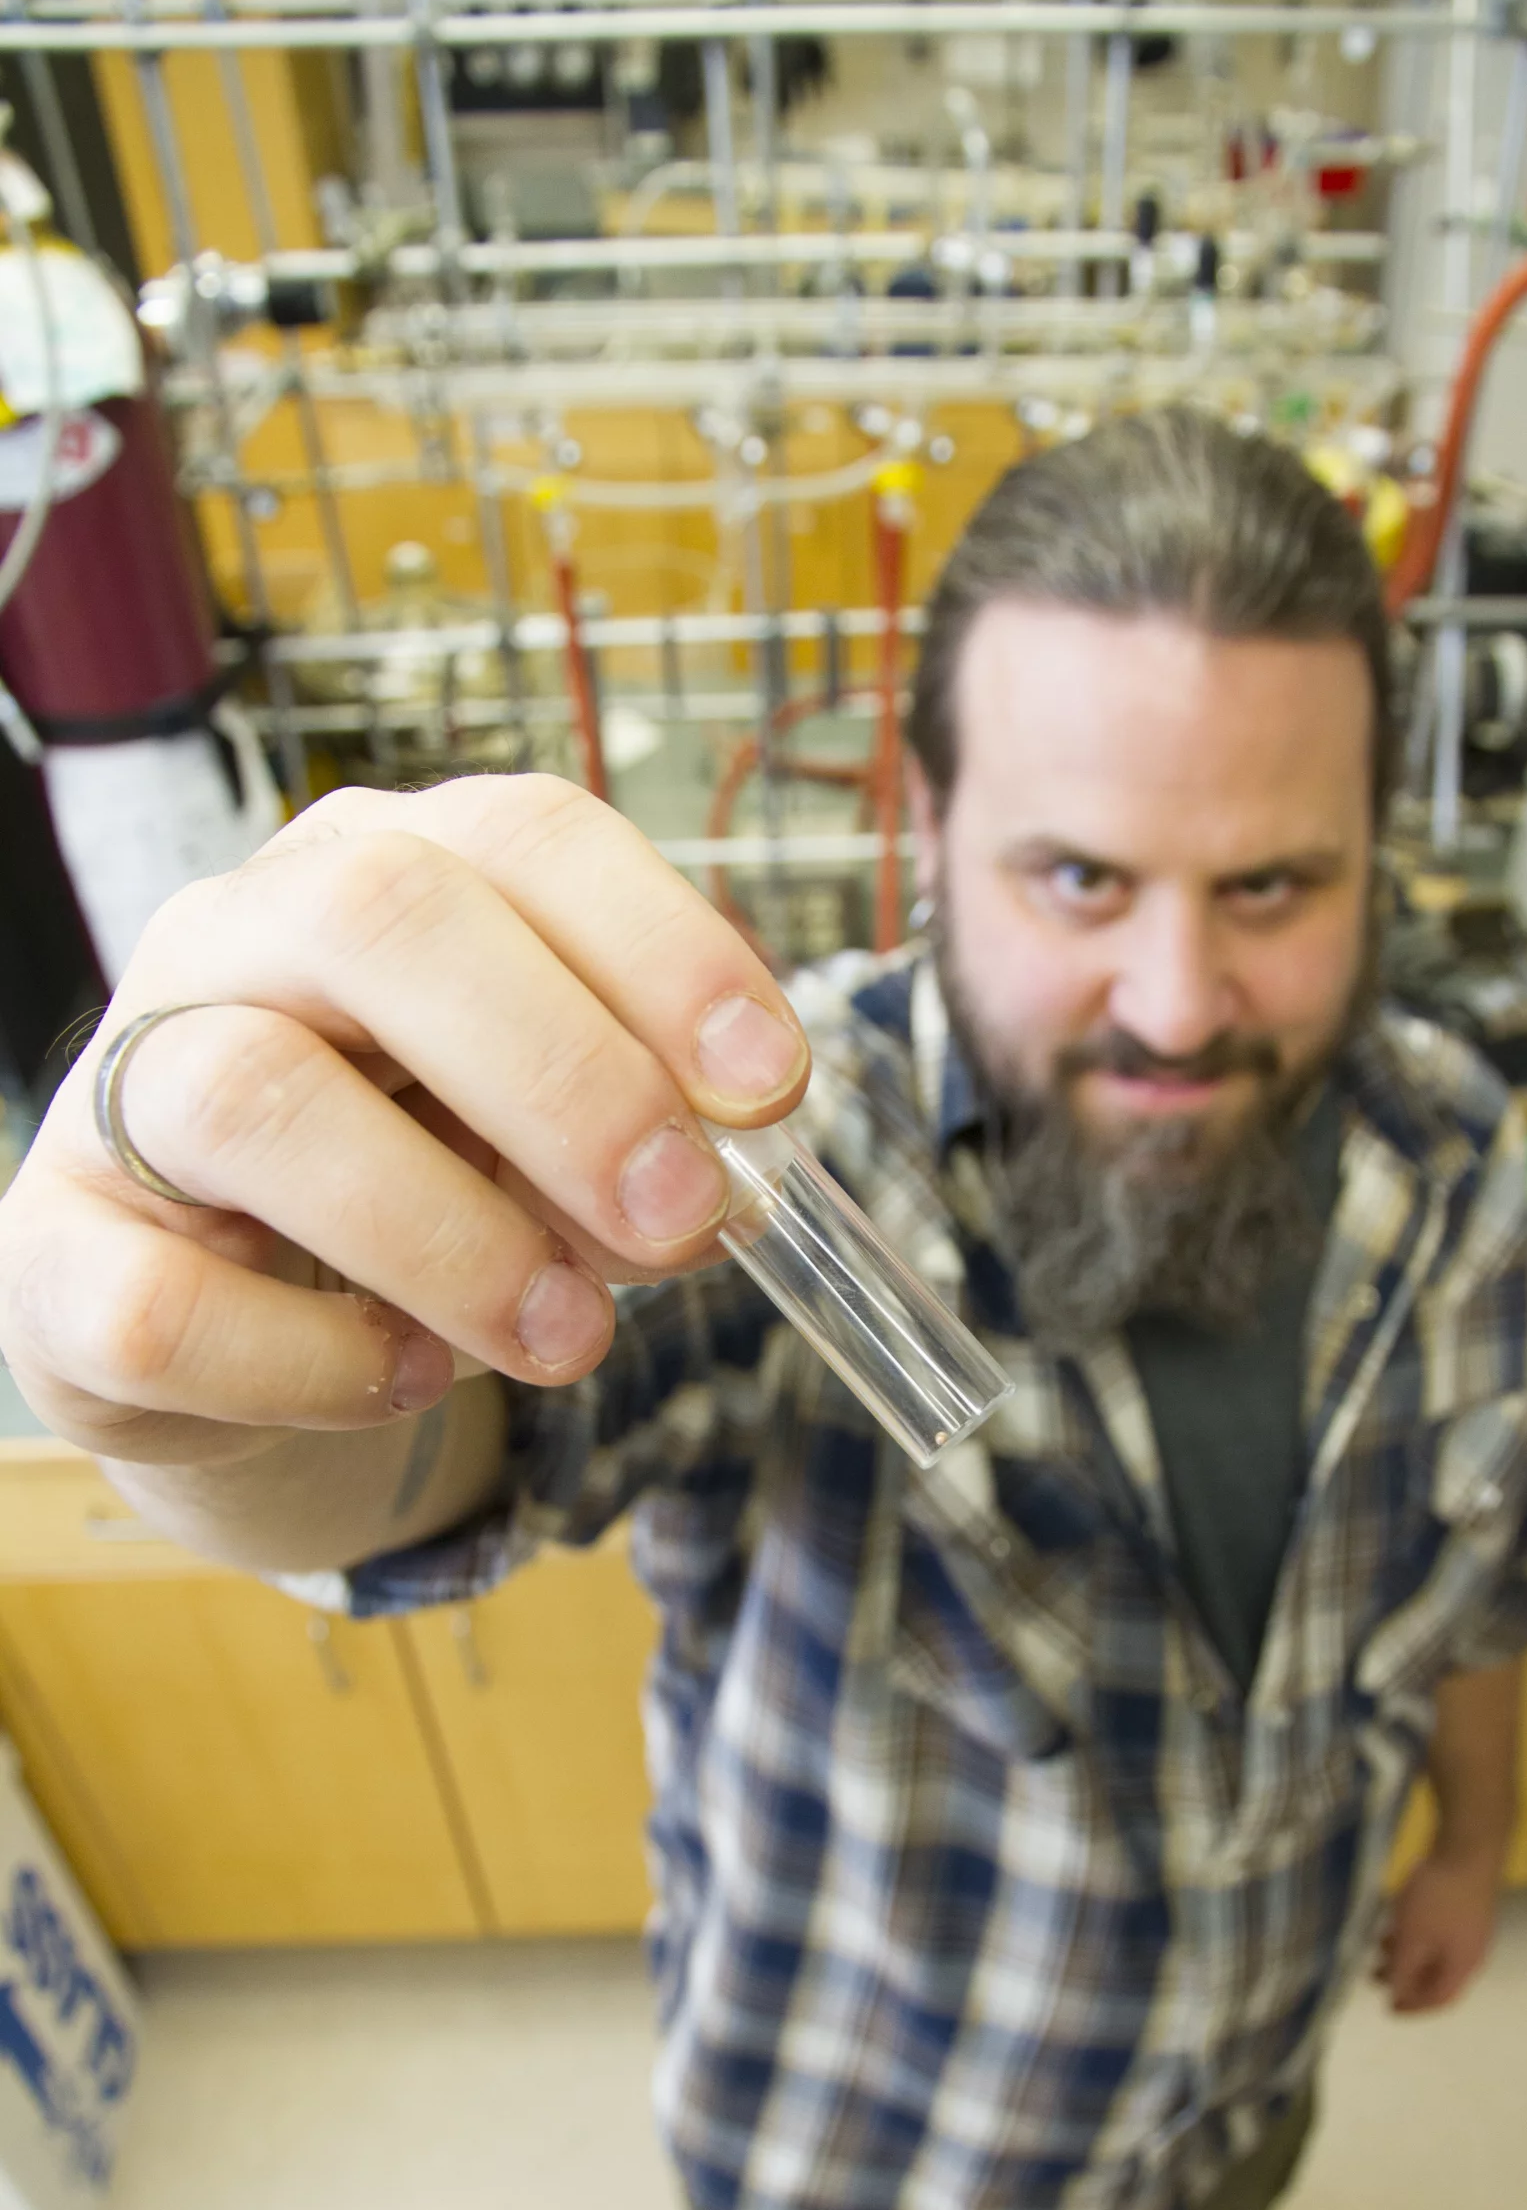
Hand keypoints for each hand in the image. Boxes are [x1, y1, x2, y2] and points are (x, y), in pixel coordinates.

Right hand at [0, 777, 809, 1468]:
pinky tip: (403, 1377)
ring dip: (451, 1234)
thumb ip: (635, 1145)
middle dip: (563, 1072)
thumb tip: (725, 1194)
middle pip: (381, 912)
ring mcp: (123, 1086)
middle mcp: (238, 938)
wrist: (229, 1327)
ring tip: (565, 1339)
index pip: (522, 833)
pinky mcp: (55, 1253)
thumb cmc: (413, 1184)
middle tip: (678, 1214)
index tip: (773, 1085)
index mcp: (383, 870)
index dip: (662, 947)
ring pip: (257, 1096)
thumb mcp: (543, 1146)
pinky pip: (164, 1300)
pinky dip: (312, 1359)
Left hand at [1374, 1850, 1501, 2013]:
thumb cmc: (1438, 1898)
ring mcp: (1471, 1926)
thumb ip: (1403, 1971)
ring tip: (1378, 1947)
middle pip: (1438, 1976)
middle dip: (1405, 1978)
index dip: (1413, 2007)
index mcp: (1463, 1964)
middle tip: (1374, 1976)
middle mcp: (1472, 1950)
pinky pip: (1437, 1931)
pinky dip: (1415, 1934)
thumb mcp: (1413, 1938)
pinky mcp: (1465, 1904)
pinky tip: (1395, 1920)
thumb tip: (1396, 1997)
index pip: (1440, 1999)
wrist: (1467, 1845)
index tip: (1387, 2008)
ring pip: (1435, 1951)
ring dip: (1407, 1954)